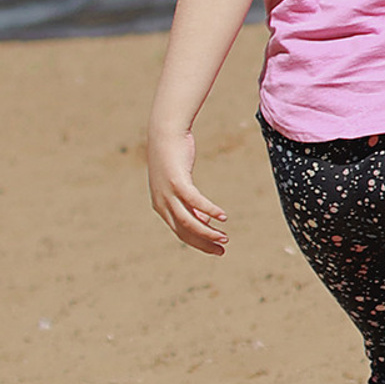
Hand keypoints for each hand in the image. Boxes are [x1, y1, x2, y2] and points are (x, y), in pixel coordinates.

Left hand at [148, 125, 229, 253]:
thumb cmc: (174, 158)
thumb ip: (189, 204)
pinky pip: (195, 201)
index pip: (180, 232)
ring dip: (207, 232)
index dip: (198, 242)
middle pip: (184, 231)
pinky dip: (209, 210)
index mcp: (161, 206)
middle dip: (204, 243)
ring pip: (188, 221)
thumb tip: (204, 221)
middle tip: (222, 250)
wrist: (164, 133)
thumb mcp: (181, 184)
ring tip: (224, 237)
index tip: (216, 248)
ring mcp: (167, 193)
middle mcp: (161, 203)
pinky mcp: (176, 181)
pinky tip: (223, 217)